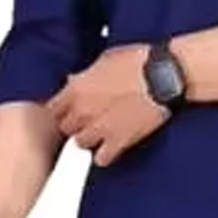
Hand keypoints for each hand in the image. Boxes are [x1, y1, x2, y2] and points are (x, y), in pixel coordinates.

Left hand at [44, 42, 171, 166]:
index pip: (52, 109)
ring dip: (89, 139)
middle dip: (75, 124)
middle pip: (65, 128)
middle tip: (87, 119)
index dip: (61, 110)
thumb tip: (75, 80)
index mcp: (77, 89)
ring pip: (80, 144)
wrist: (164, 76)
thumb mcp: (105, 59)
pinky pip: (101, 159)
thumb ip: (86, 75)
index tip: (68, 110)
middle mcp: (82, 111)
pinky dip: (105, 155)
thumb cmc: (140, 62)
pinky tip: (112, 146)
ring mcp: (99, 129)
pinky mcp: (118, 142)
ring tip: (101, 131)